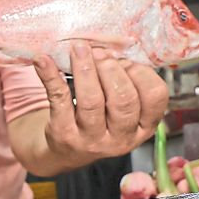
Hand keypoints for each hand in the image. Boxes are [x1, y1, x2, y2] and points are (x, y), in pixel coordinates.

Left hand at [33, 41, 168, 165]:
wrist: (66, 150)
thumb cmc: (100, 118)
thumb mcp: (120, 107)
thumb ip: (124, 80)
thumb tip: (112, 48)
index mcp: (143, 127)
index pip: (155, 97)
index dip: (141, 72)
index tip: (125, 60)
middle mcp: (121, 138)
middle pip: (124, 100)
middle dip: (111, 70)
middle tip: (99, 54)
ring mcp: (92, 140)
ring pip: (92, 101)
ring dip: (85, 69)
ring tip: (78, 50)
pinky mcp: (64, 135)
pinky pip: (59, 100)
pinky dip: (50, 76)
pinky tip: (43, 60)